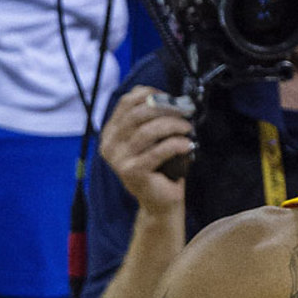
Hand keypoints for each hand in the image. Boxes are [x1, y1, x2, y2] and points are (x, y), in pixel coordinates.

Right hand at [99, 86, 193, 211]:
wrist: (160, 202)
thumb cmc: (159, 169)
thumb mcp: (151, 141)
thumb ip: (150, 121)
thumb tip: (166, 98)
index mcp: (111, 134)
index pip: (125, 103)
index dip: (147, 95)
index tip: (167, 96)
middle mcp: (111, 146)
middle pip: (136, 115)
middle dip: (164, 109)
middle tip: (183, 111)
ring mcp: (119, 160)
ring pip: (147, 131)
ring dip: (172, 125)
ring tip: (187, 127)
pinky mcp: (133, 172)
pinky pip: (158, 151)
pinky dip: (176, 144)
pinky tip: (187, 144)